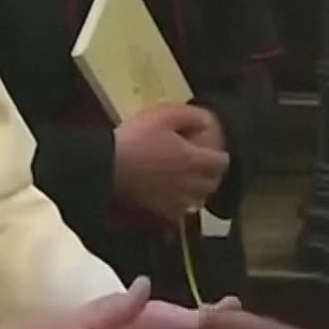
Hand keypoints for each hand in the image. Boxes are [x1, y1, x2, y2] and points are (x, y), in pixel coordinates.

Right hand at [116, 104, 228, 220]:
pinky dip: (183, 204)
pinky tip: (174, 195)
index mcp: (194, 160)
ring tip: (190, 181)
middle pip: (213, 183)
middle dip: (212, 174)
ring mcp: (176, 201)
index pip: (221, 163)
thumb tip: (208, 121)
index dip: (220, 156)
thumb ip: (190, 117)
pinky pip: (181, 211)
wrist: (107, 167)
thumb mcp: (163, 115)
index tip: (214, 151)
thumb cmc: (136, 138)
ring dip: (199, 190)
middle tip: (204, 165)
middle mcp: (190, 184)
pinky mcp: (161, 212)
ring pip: (199, 199)